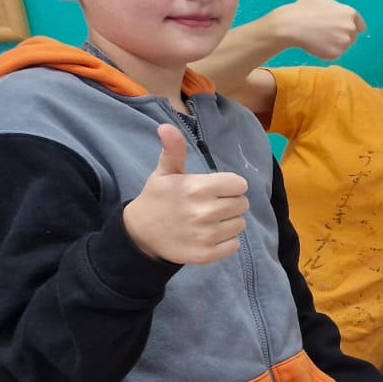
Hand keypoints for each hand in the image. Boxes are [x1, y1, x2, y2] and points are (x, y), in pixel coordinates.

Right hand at [123, 124, 249, 263]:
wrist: (139, 233)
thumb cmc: (158, 198)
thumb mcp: (165, 172)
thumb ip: (173, 150)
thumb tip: (166, 127)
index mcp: (197, 188)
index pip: (239, 185)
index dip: (230, 186)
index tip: (215, 189)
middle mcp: (204, 212)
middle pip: (242, 204)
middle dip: (230, 203)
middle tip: (210, 205)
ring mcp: (206, 235)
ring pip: (240, 224)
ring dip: (229, 222)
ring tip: (208, 220)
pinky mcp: (207, 254)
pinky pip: (234, 244)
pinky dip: (225, 241)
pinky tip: (208, 235)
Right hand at [277, 0, 364, 59]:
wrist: (290, 25)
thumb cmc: (304, 7)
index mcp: (350, 12)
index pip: (358, 24)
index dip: (344, 23)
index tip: (330, 22)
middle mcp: (351, 27)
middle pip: (351, 35)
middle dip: (339, 33)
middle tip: (322, 28)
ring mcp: (344, 41)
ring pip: (344, 45)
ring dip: (334, 43)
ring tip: (318, 35)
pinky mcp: (337, 53)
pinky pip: (336, 54)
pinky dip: (328, 51)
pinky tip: (316, 43)